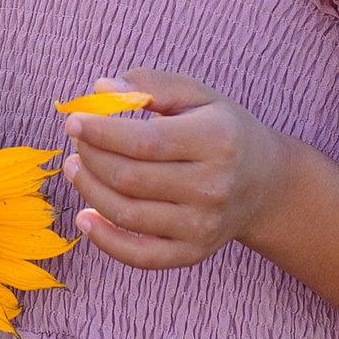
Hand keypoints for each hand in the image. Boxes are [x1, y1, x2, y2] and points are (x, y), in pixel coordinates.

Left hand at [62, 69, 289, 269]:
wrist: (265, 183)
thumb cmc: (220, 130)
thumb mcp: (197, 94)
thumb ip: (150, 83)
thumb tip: (101, 87)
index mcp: (216, 140)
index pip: (145, 141)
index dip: (101, 132)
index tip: (73, 120)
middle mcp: (213, 187)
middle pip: (130, 178)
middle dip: (90, 157)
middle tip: (76, 141)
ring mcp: (203, 225)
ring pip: (127, 214)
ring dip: (89, 190)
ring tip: (74, 166)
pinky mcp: (193, 253)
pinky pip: (140, 255)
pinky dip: (105, 240)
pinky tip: (84, 217)